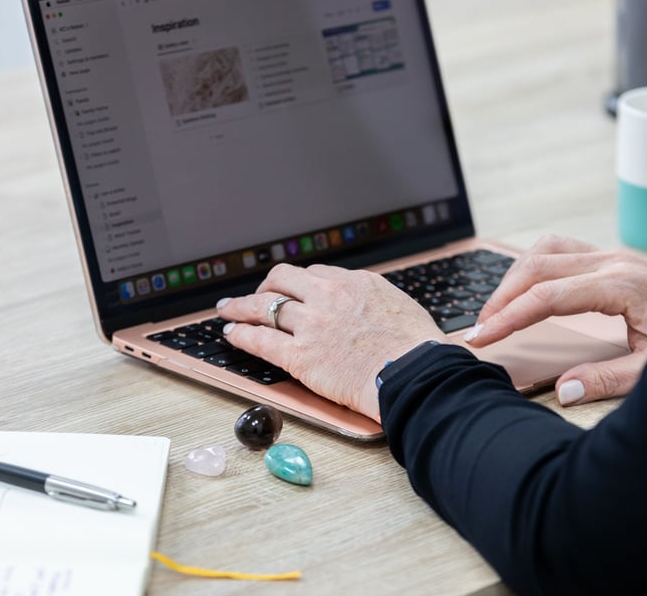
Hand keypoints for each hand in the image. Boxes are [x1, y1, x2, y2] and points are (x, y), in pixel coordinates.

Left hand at [217, 264, 446, 421]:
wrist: (414, 373)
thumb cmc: (417, 348)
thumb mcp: (400, 308)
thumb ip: (376, 304)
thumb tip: (371, 310)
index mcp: (355, 283)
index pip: (315, 273)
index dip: (297, 283)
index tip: (291, 290)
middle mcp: (329, 296)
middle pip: (283, 279)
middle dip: (265, 286)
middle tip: (256, 295)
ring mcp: (312, 324)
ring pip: (264, 306)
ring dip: (241, 307)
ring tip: (228, 310)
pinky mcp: (300, 355)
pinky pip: (259, 339)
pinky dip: (240, 334)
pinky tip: (231, 334)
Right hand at [465, 235, 646, 404]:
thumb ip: (608, 381)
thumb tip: (562, 390)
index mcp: (622, 285)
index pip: (547, 296)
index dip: (509, 316)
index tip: (482, 336)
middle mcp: (613, 262)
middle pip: (537, 266)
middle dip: (501, 296)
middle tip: (479, 328)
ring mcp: (613, 256)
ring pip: (545, 250)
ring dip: (514, 277)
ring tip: (496, 310)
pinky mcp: (613, 259)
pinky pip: (560, 250)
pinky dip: (534, 266)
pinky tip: (526, 289)